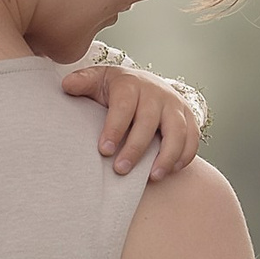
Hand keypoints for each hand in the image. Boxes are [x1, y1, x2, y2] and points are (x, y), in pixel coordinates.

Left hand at [59, 61, 202, 177]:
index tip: (104, 150)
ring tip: (152, 177)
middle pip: (149, 122)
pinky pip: (192, 139)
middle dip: (135, 148)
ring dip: (166, 156)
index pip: (124, 106)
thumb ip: (83, 83)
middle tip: (120, 170)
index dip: (115, 128)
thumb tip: (67, 85)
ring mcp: (175, 106)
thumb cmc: (117, 90)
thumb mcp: (99, 81)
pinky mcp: (189, 118)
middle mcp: (156, 94)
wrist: (147, 85)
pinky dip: (184, 156)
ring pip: (176, 132)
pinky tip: (169, 172)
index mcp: (131, 84)